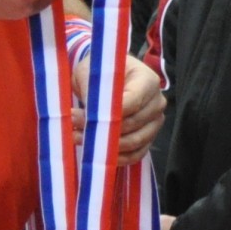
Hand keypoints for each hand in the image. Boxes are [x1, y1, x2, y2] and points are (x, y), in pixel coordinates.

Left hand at [66, 30, 163, 159]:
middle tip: (73, 127)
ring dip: (105, 145)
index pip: (132, 102)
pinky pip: (136, 154)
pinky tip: (95, 153)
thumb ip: (93, 92)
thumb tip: (90, 116)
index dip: (107, 113)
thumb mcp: (92, 73)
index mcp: (148, 81)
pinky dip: (116, 157)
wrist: (105, 79)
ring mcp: (155, 122)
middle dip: (102, 129)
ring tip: (78, 138)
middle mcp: (157, 102)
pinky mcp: (148, 137)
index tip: (79, 117)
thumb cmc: (99, 72)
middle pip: (133, 124)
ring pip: (135, 142)